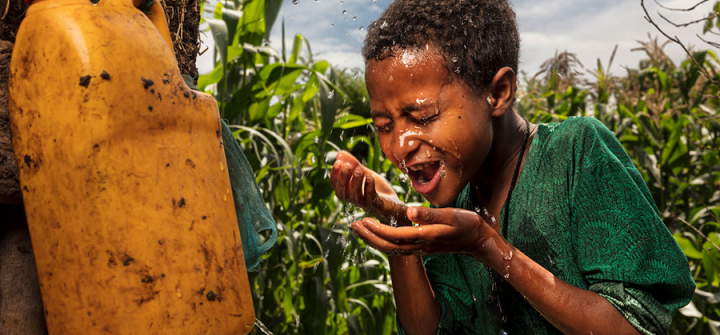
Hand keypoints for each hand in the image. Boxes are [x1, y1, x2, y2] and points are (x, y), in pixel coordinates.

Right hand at [331, 151, 409, 225]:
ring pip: (355, 196)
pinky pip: (371, 198)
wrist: (394, 203)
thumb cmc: (377, 188)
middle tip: (347, 166)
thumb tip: (339, 154)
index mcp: (348, 192)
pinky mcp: (377, 206)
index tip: (338, 162)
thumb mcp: (364, 173)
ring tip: (359, 169)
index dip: (335, 175)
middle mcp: (354, 200)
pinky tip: (369, 177)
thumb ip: (352, 164)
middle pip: (342, 193)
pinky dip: (369, 188)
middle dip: (343, 179)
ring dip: (356, 182)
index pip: (335, 186)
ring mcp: (365, 204)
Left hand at [351, 206, 502, 262]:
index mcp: (424, 236)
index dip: (377, 230)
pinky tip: (376, 234)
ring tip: (359, 229)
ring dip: (373, 240)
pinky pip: (398, 249)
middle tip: (353, 226)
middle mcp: (419, 246)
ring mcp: (420, 249)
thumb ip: (429, 214)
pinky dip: (383, 242)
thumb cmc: (466, 223)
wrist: (478, 240)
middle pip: (388, 246)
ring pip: (391, 249)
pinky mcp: (421, 248)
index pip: (395, 235)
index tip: (363, 220)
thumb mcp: (450, 214)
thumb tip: (408, 211)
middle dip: (369, 237)